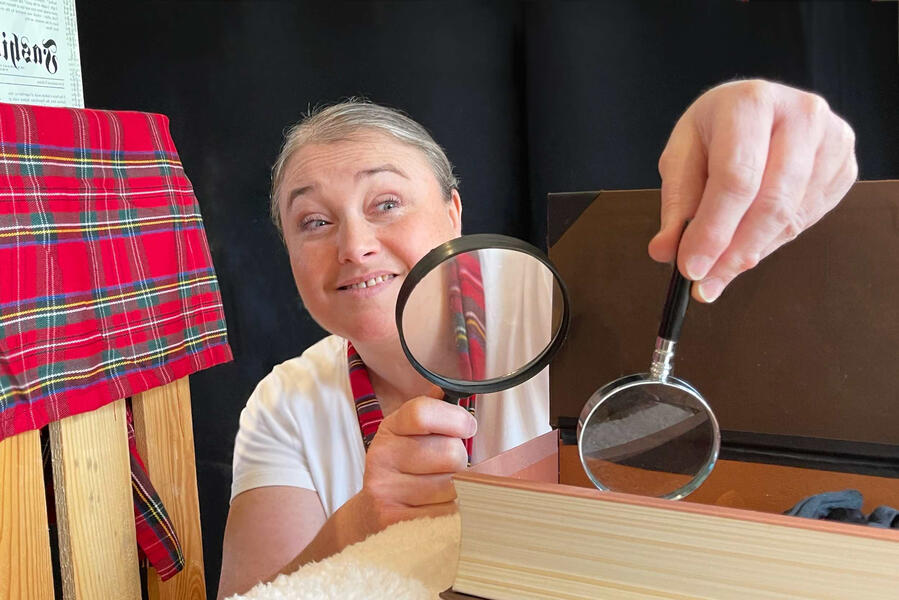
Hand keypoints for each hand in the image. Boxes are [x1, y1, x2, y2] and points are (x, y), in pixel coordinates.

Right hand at [358, 396, 475, 531]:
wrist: (372, 515)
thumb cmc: (405, 470)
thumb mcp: (411, 435)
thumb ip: (433, 413)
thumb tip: (452, 389)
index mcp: (391, 428)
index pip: (423, 413)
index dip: (456, 419)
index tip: (467, 428)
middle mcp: (382, 456)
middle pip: (451, 453)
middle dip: (460, 462)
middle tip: (448, 469)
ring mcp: (385, 490)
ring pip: (453, 487)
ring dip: (458, 490)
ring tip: (440, 491)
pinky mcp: (394, 521)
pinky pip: (447, 514)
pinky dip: (453, 513)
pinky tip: (439, 509)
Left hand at [649, 79, 857, 301]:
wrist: (758, 111)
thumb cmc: (715, 132)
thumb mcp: (683, 157)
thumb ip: (677, 205)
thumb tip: (665, 252)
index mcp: (750, 101)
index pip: (735, 178)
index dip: (713, 230)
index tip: (690, 269)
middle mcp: (801, 113)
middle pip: (770, 202)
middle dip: (732, 252)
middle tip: (704, 284)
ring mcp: (832, 139)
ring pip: (791, 217)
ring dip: (751, 253)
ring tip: (719, 270)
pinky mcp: (846, 165)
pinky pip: (808, 220)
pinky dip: (772, 241)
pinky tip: (749, 242)